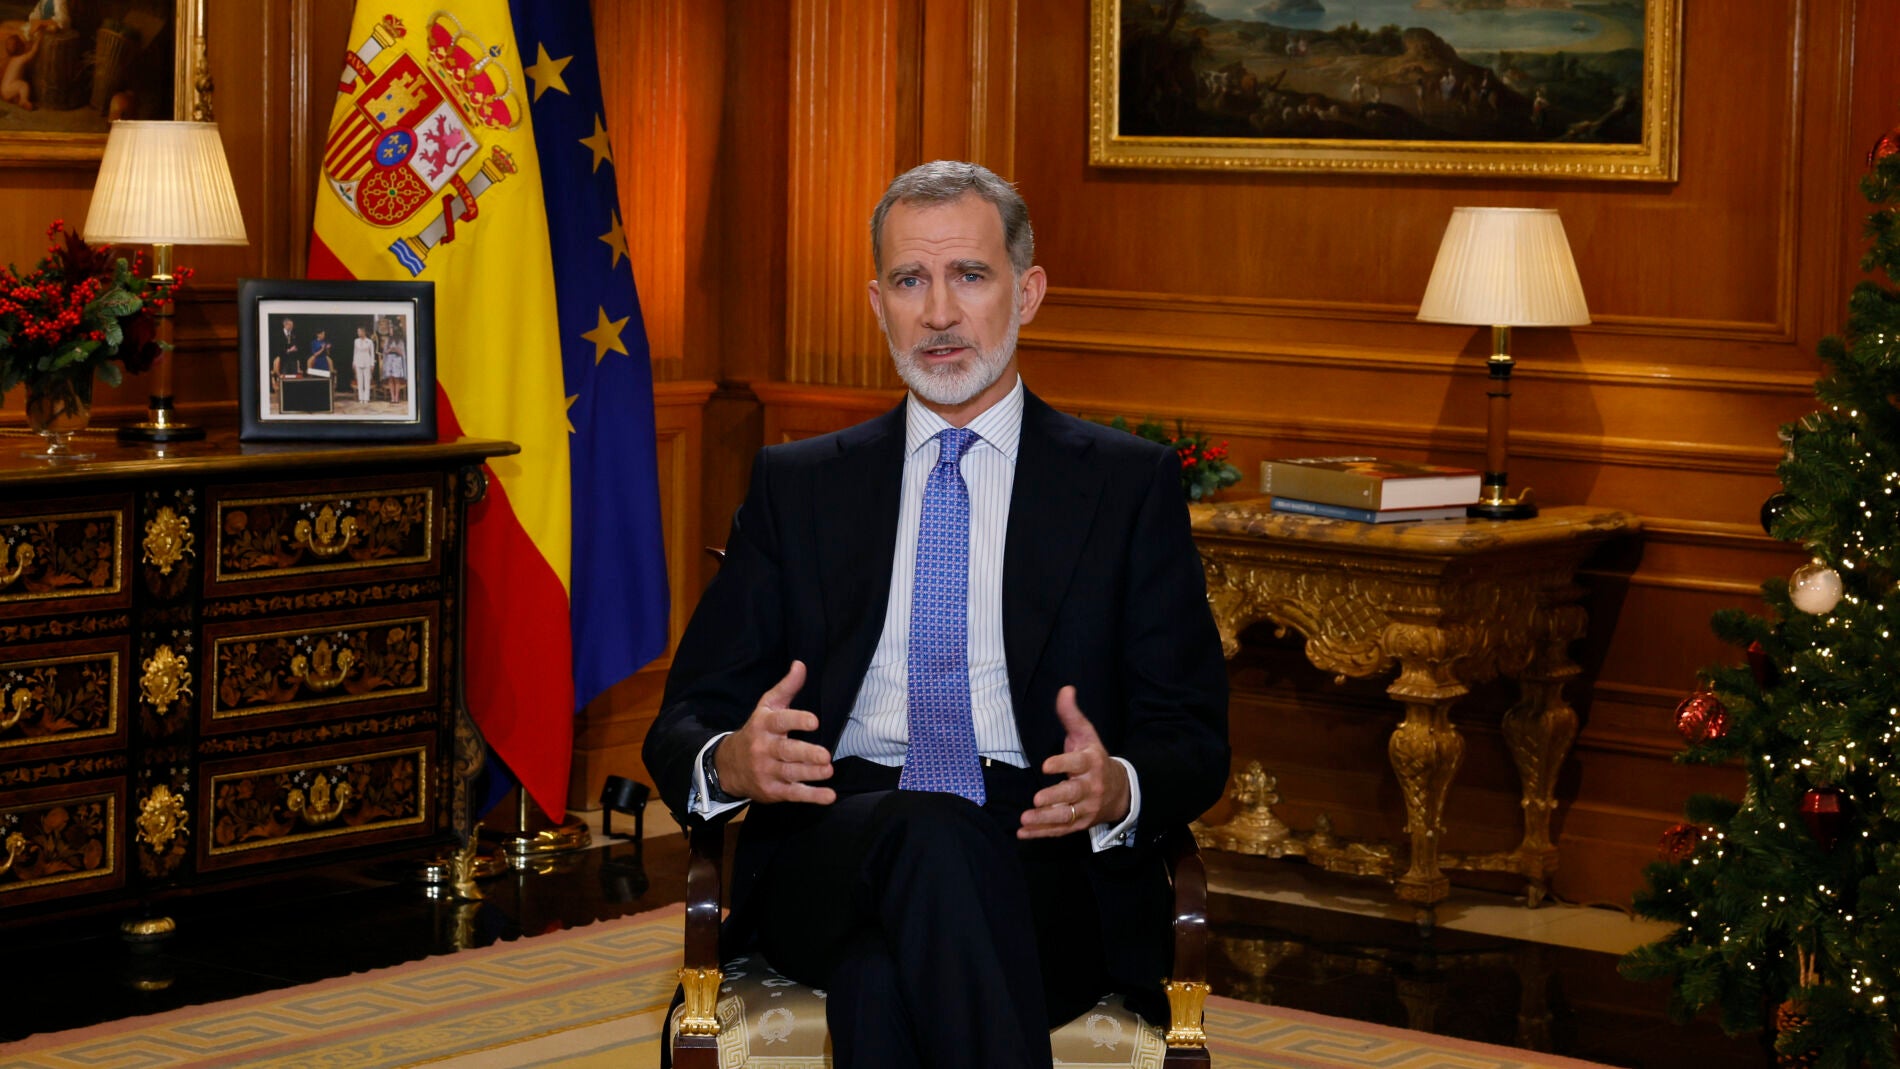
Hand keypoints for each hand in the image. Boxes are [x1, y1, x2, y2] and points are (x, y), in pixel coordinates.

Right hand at [714, 660, 835, 804]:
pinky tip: (828, 796)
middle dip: (806, 754)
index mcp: (764, 725)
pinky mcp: (772, 791)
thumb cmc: (757, 731)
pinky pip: (793, 794)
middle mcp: (764, 749)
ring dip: (811, 773)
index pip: (781, 721)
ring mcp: (767, 771)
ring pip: (791, 774)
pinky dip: (812, 797)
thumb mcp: (767, 707)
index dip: (797, 721)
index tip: (814, 721)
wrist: (729, 765)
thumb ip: (786, 688)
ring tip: (828, 770)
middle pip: (786, 752)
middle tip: (825, 755)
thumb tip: (801, 665)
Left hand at [1019, 686, 1128, 838]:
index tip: (1046, 765)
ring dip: (1045, 820)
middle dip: (1054, 798)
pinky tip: (1023, 833)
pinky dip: (1042, 834)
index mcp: (1091, 763)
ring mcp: (1086, 808)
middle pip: (1072, 794)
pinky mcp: (1079, 823)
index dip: (1062, 764)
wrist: (1121, 790)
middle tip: (1036, 800)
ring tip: (1026, 819)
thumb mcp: (1086, 735)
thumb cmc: (1095, 759)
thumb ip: (1071, 715)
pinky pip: (1060, 830)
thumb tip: (1065, 689)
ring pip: (1066, 816)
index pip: (1077, 764)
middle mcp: (1090, 788)